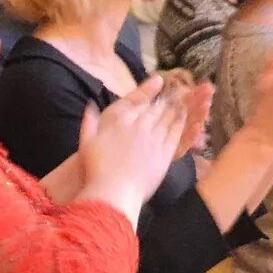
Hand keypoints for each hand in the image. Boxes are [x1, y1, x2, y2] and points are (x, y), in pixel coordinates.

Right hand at [74, 77, 191, 216]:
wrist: (113, 191)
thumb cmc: (96, 170)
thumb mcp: (86, 142)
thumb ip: (88, 122)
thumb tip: (90, 106)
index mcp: (119, 120)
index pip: (138, 100)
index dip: (150, 90)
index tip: (159, 81)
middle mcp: (138, 125)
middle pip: (155, 107)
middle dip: (167, 97)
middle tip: (179, 89)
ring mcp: (153, 138)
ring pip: (168, 117)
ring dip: (177, 106)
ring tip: (186, 99)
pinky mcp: (164, 152)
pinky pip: (175, 133)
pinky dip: (182, 123)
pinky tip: (186, 118)